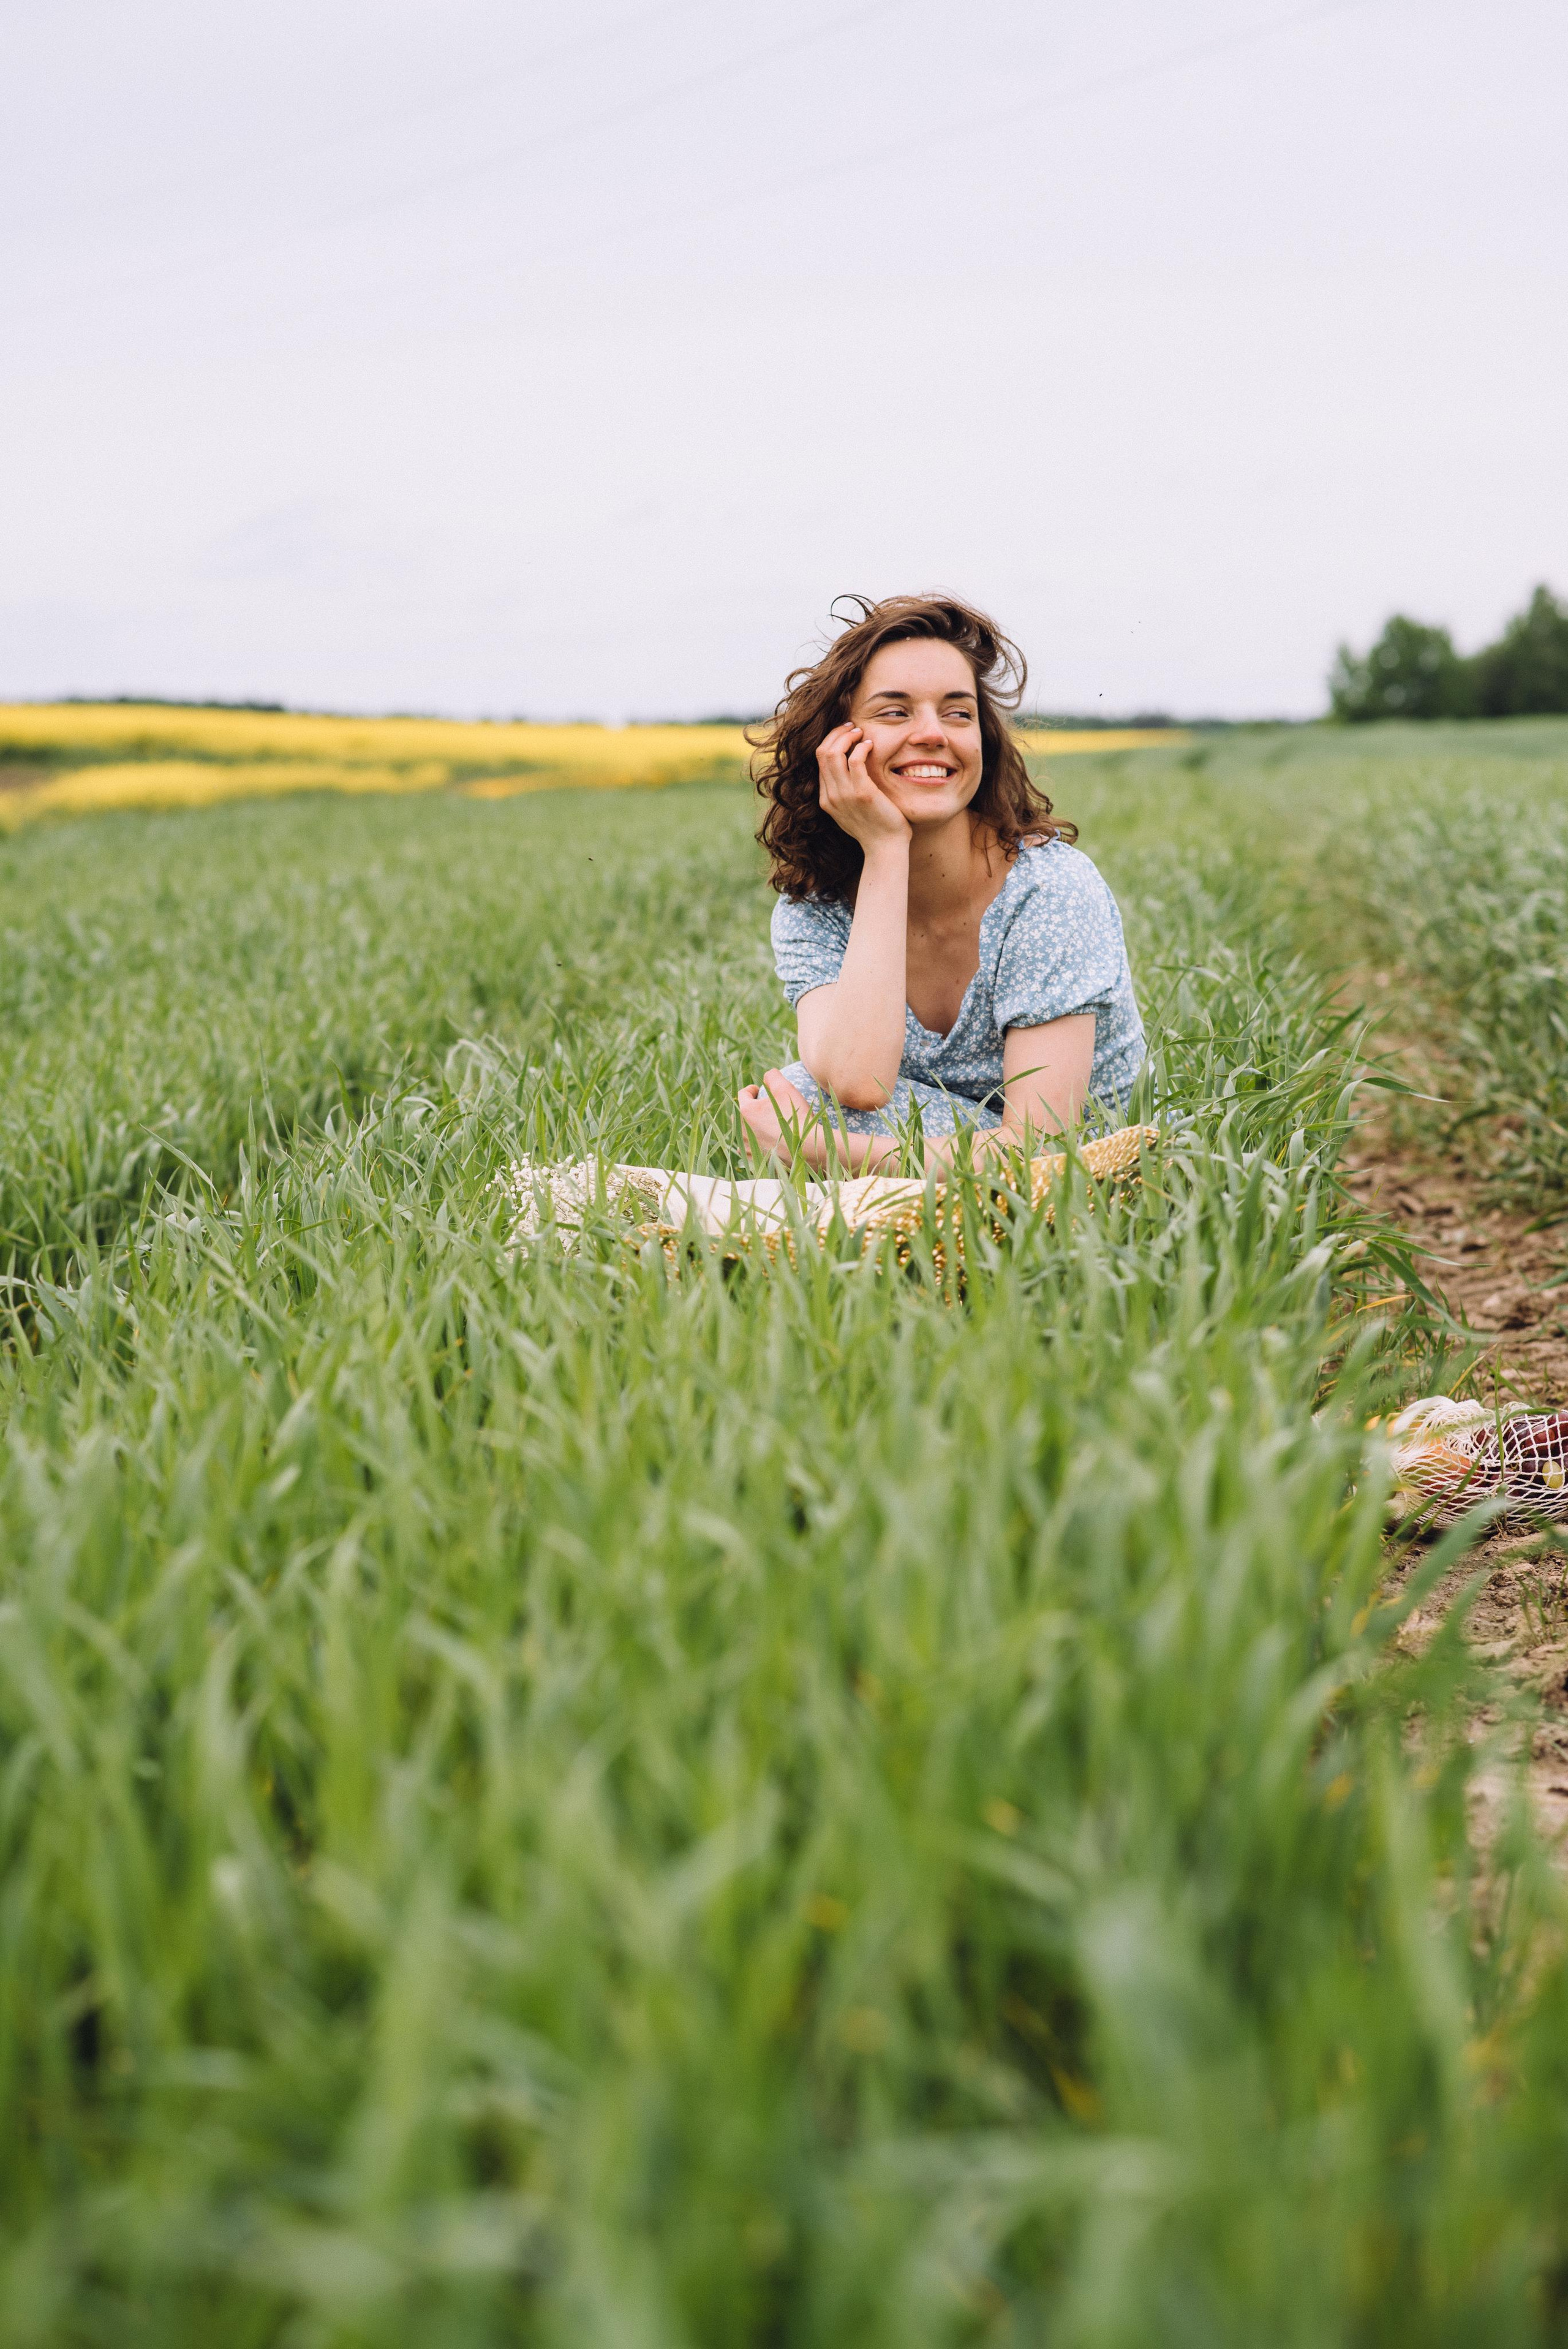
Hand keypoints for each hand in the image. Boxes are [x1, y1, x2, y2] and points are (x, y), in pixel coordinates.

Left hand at [737, 1070, 827, 1168]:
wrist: (806, 1148)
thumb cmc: (795, 1116)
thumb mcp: (785, 1088)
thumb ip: (773, 1076)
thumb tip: (768, 1075)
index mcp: (745, 1111)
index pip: (743, 1094)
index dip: (752, 1089)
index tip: (759, 1090)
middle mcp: (741, 1130)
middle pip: (741, 1114)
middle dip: (750, 1108)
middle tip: (764, 1107)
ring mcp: (746, 1147)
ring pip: (744, 1132)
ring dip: (752, 1126)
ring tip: (766, 1124)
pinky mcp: (754, 1160)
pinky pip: (751, 1148)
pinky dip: (757, 1143)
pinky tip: (768, 1141)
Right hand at [815, 723, 910, 851]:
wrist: (885, 848)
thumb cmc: (875, 828)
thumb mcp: (851, 811)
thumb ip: (844, 793)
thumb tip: (848, 771)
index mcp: (826, 799)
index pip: (820, 761)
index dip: (831, 741)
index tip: (846, 734)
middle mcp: (831, 796)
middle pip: (822, 753)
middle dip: (836, 734)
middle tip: (852, 727)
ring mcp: (845, 795)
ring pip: (833, 753)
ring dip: (847, 737)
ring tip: (860, 732)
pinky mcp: (862, 793)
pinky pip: (855, 760)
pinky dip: (861, 747)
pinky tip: (870, 745)